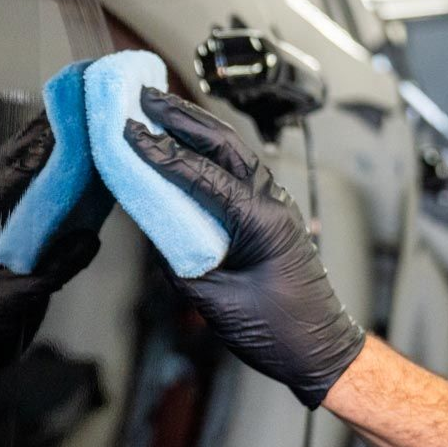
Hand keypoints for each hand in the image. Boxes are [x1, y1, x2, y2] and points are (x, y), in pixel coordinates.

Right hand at [125, 91, 364, 408]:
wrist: (320, 350)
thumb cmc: (279, 332)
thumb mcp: (214, 301)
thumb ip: (181, 260)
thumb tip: (156, 228)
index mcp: (262, 219)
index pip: (201, 174)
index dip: (160, 152)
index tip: (128, 130)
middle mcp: (272, 202)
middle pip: (223, 143)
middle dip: (181, 117)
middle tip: (143, 97)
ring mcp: (275, 205)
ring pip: (233, 152)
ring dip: (196, 128)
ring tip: (160, 109)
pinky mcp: (271, 215)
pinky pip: (237, 173)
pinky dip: (208, 154)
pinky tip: (186, 147)